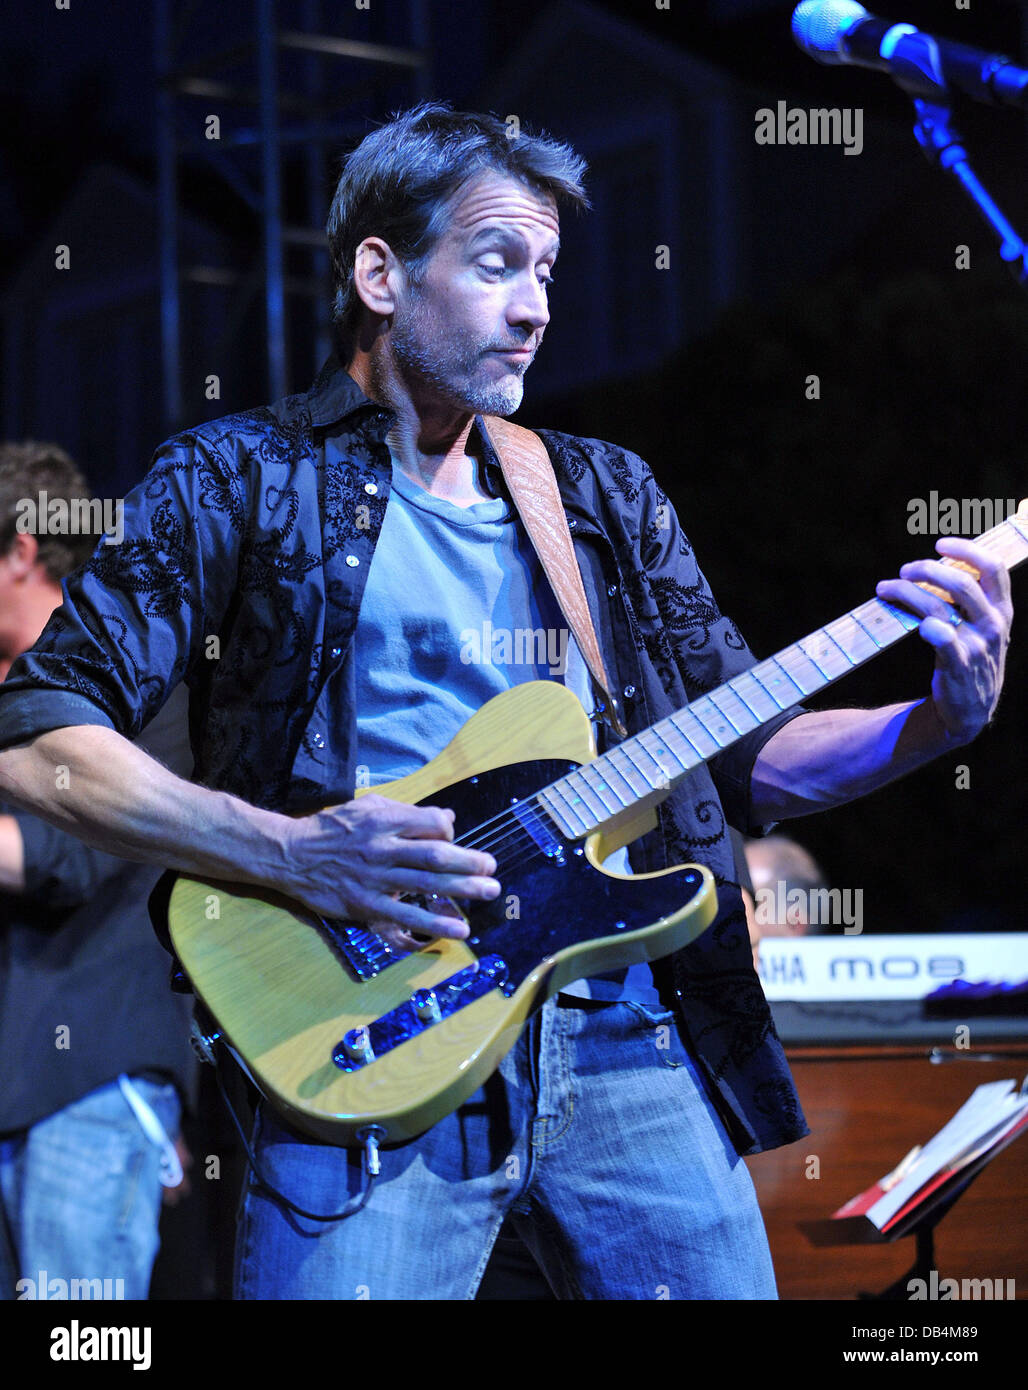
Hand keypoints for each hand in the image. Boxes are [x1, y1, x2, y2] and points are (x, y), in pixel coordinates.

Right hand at [284, 793, 498, 946]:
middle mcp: (382, 850)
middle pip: (434, 857)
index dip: (451, 833)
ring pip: (424, 887)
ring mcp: (374, 880)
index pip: (431, 825)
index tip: (459, 842)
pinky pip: (402, 918)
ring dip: (460, 892)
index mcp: (384, 821)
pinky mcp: (365, 906)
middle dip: (469, 863)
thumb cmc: (333, 828)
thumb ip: (407, 812)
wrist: (291, 854)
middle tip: (492, 870)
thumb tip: (447, 820)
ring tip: (488, 894)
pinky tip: (454, 931)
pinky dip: (430, 926)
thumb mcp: (368, 807)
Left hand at [875, 537, 1012, 743]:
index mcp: (1002, 610)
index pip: (993, 568)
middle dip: (928, 569)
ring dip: (909, 592)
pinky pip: (943, 639)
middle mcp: (993, 625)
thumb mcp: (984, 628)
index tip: (940, 544)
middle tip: (904, 570)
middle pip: (962, 582)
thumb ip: (972, 600)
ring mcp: (977, 646)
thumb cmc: (971, 660)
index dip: (967, 550)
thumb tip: (940, 565)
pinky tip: (913, 621)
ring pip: (941, 606)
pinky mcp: (958, 666)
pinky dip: (928, 625)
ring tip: (887, 587)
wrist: (969, 711)